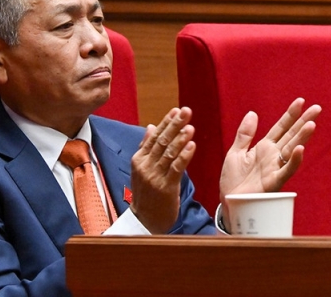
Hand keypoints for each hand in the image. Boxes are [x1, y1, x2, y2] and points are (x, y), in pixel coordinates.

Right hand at [130, 107, 196, 234]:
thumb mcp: (142, 169)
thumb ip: (147, 147)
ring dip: (180, 139)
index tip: (176, 110)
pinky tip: (192, 146)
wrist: (145, 220)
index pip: (154, 137)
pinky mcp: (165, 187)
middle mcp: (145, 166)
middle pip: (162, 142)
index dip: (166, 122)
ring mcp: (154, 177)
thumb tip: (151, 126)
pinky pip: (176, 169)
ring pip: (169, 154)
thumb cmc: (147, 193)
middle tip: (186, 111)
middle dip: (175, 125)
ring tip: (190, 126)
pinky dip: (184, 156)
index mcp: (139, 159)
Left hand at [219, 98, 320, 225]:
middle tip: (317, 109)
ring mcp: (275, 168)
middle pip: (291, 136)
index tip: (300, 101)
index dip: (290, 115)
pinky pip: (286, 171)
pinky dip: (294, 161)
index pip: (281, 127)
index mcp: (265, 147)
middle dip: (304, 122)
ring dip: (302, 138)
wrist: (229, 202)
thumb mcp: (235, 152)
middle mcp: (273, 156)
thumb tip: (252, 113)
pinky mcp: (273, 182)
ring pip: (292, 150)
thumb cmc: (233, 180)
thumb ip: (245, 134)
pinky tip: (300, 150)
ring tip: (311, 125)